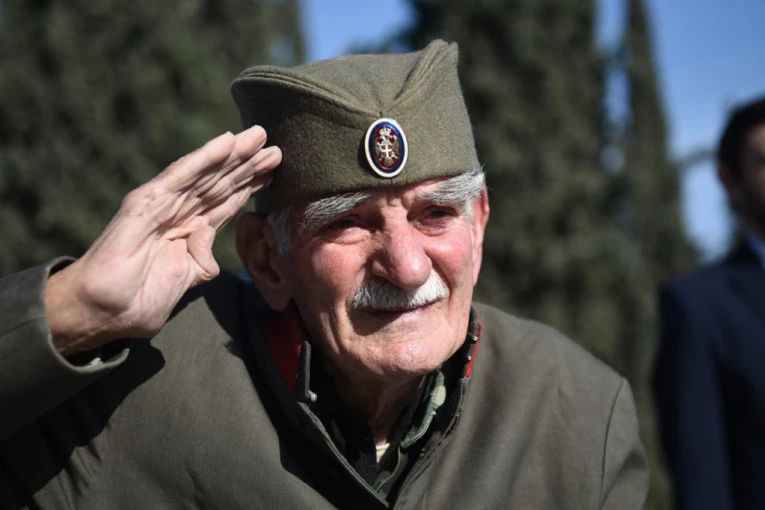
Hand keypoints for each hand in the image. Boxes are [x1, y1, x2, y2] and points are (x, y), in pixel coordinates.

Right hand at [45, 125, 280, 354]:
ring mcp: (162, 205)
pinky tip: (226, 143)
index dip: (251, 185)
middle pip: (221, 184)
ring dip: (233, 155)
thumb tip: (209, 239)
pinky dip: (204, 158)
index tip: (274, 170)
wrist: (102, 310)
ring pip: (206, 174)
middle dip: (248, 165)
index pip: (227, 204)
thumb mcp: (187, 281)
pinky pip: (180, 177)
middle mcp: (178, 213)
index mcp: (190, 232)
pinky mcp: (146, 203)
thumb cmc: (138, 300)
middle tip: (276, 146)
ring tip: (258, 136)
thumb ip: (202, 262)